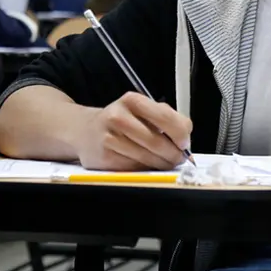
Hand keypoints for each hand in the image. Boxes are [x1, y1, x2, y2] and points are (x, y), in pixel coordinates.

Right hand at [72, 92, 191, 170]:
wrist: (85, 131)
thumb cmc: (122, 120)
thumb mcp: (143, 110)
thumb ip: (167, 119)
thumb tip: (185, 141)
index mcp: (133, 101)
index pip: (165, 117)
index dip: (180, 134)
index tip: (185, 143)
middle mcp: (118, 117)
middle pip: (157, 141)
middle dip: (173, 154)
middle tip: (179, 159)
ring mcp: (109, 138)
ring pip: (146, 157)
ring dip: (162, 164)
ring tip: (166, 163)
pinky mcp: (104, 158)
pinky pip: (134, 168)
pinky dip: (145, 169)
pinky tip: (147, 165)